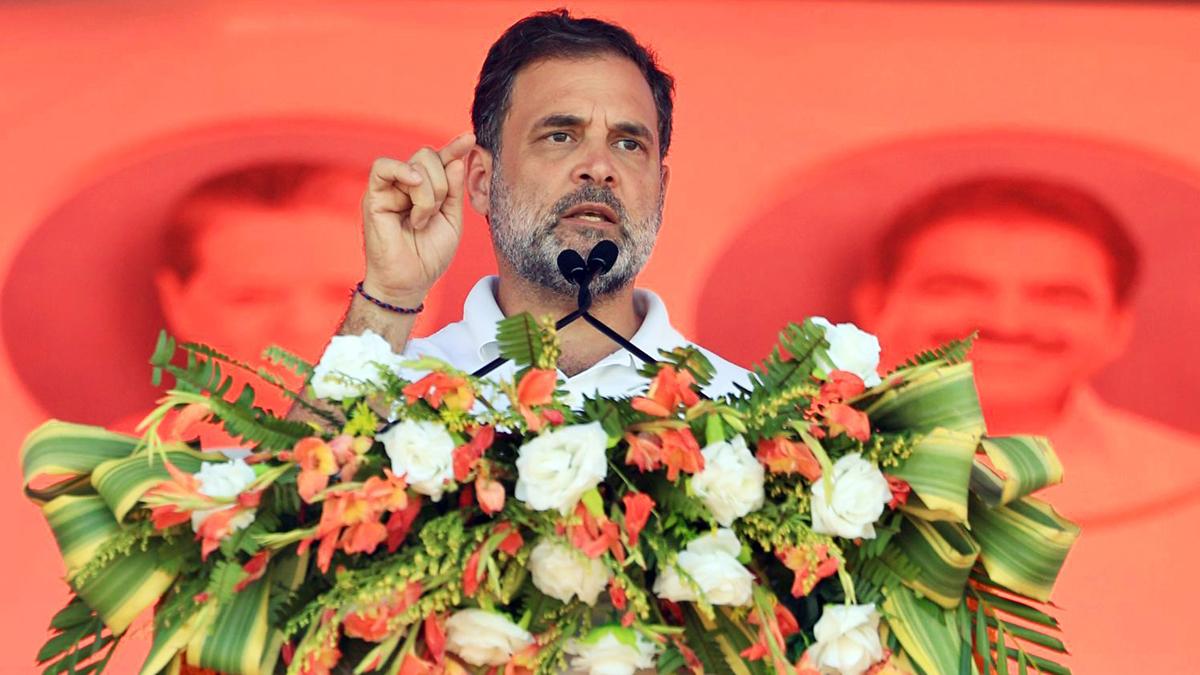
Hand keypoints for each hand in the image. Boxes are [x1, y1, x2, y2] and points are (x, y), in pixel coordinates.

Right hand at [360, 132, 475, 304]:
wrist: (409, 282)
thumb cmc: (429, 256)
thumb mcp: (452, 220)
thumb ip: (454, 190)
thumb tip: (455, 159)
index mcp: (426, 189)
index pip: (440, 159)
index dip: (455, 147)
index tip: (470, 139)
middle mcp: (406, 185)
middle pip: (428, 157)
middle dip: (442, 184)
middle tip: (435, 213)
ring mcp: (389, 189)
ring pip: (415, 164)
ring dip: (428, 193)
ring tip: (421, 220)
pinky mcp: (373, 196)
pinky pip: (384, 167)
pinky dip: (403, 172)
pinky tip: (414, 186)